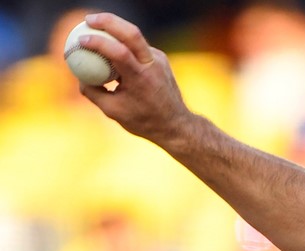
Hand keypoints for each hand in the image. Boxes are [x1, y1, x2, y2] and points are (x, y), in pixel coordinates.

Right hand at [75, 13, 193, 146]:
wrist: (176, 124)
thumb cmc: (144, 120)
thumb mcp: (112, 110)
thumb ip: (92, 92)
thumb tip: (78, 76)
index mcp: (142, 79)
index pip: (119, 52)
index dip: (98, 42)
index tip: (80, 40)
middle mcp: (153, 65)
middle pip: (132, 33)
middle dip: (108, 21)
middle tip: (88, 21)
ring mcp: (159, 59)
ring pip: (135, 36)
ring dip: (115, 27)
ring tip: (94, 25)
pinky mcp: (160, 58)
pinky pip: (138, 45)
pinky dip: (122, 41)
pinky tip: (109, 42)